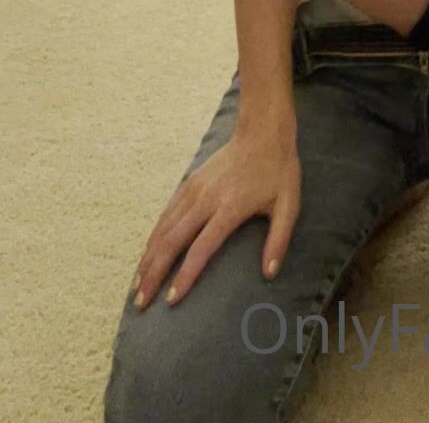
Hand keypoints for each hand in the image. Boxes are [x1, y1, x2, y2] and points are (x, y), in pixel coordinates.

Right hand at [131, 128, 300, 309]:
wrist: (262, 130)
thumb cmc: (278, 170)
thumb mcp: (288, 204)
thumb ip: (279, 240)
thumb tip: (269, 274)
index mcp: (229, 208)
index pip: (201, 248)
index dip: (185, 275)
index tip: (171, 300)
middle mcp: (205, 200)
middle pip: (172, 242)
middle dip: (154, 274)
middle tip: (141, 303)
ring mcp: (194, 190)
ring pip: (163, 228)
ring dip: (147, 258)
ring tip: (136, 286)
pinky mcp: (189, 183)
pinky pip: (166, 214)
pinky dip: (153, 237)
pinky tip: (146, 254)